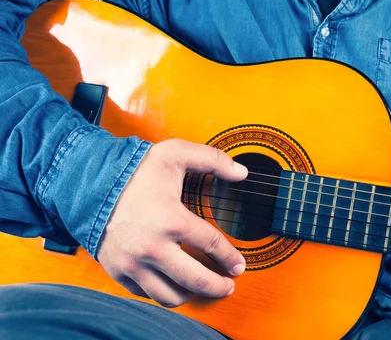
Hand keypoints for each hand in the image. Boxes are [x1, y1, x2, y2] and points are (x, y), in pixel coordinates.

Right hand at [97, 139, 247, 307]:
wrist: (89, 183)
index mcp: (172, 220)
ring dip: (192, 294)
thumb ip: (213, 159)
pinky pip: (146, 294)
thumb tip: (242, 172)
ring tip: (202, 288)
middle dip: (218, 286)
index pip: (212, 245)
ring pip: (170, 296)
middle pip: (196, 280)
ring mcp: (134, 263)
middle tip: (229, 285)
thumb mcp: (176, 153)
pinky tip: (174, 283)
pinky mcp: (118, 271)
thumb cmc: (134, 170)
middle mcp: (153, 247)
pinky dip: (163, 293)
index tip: (239, 265)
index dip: (230, 257)